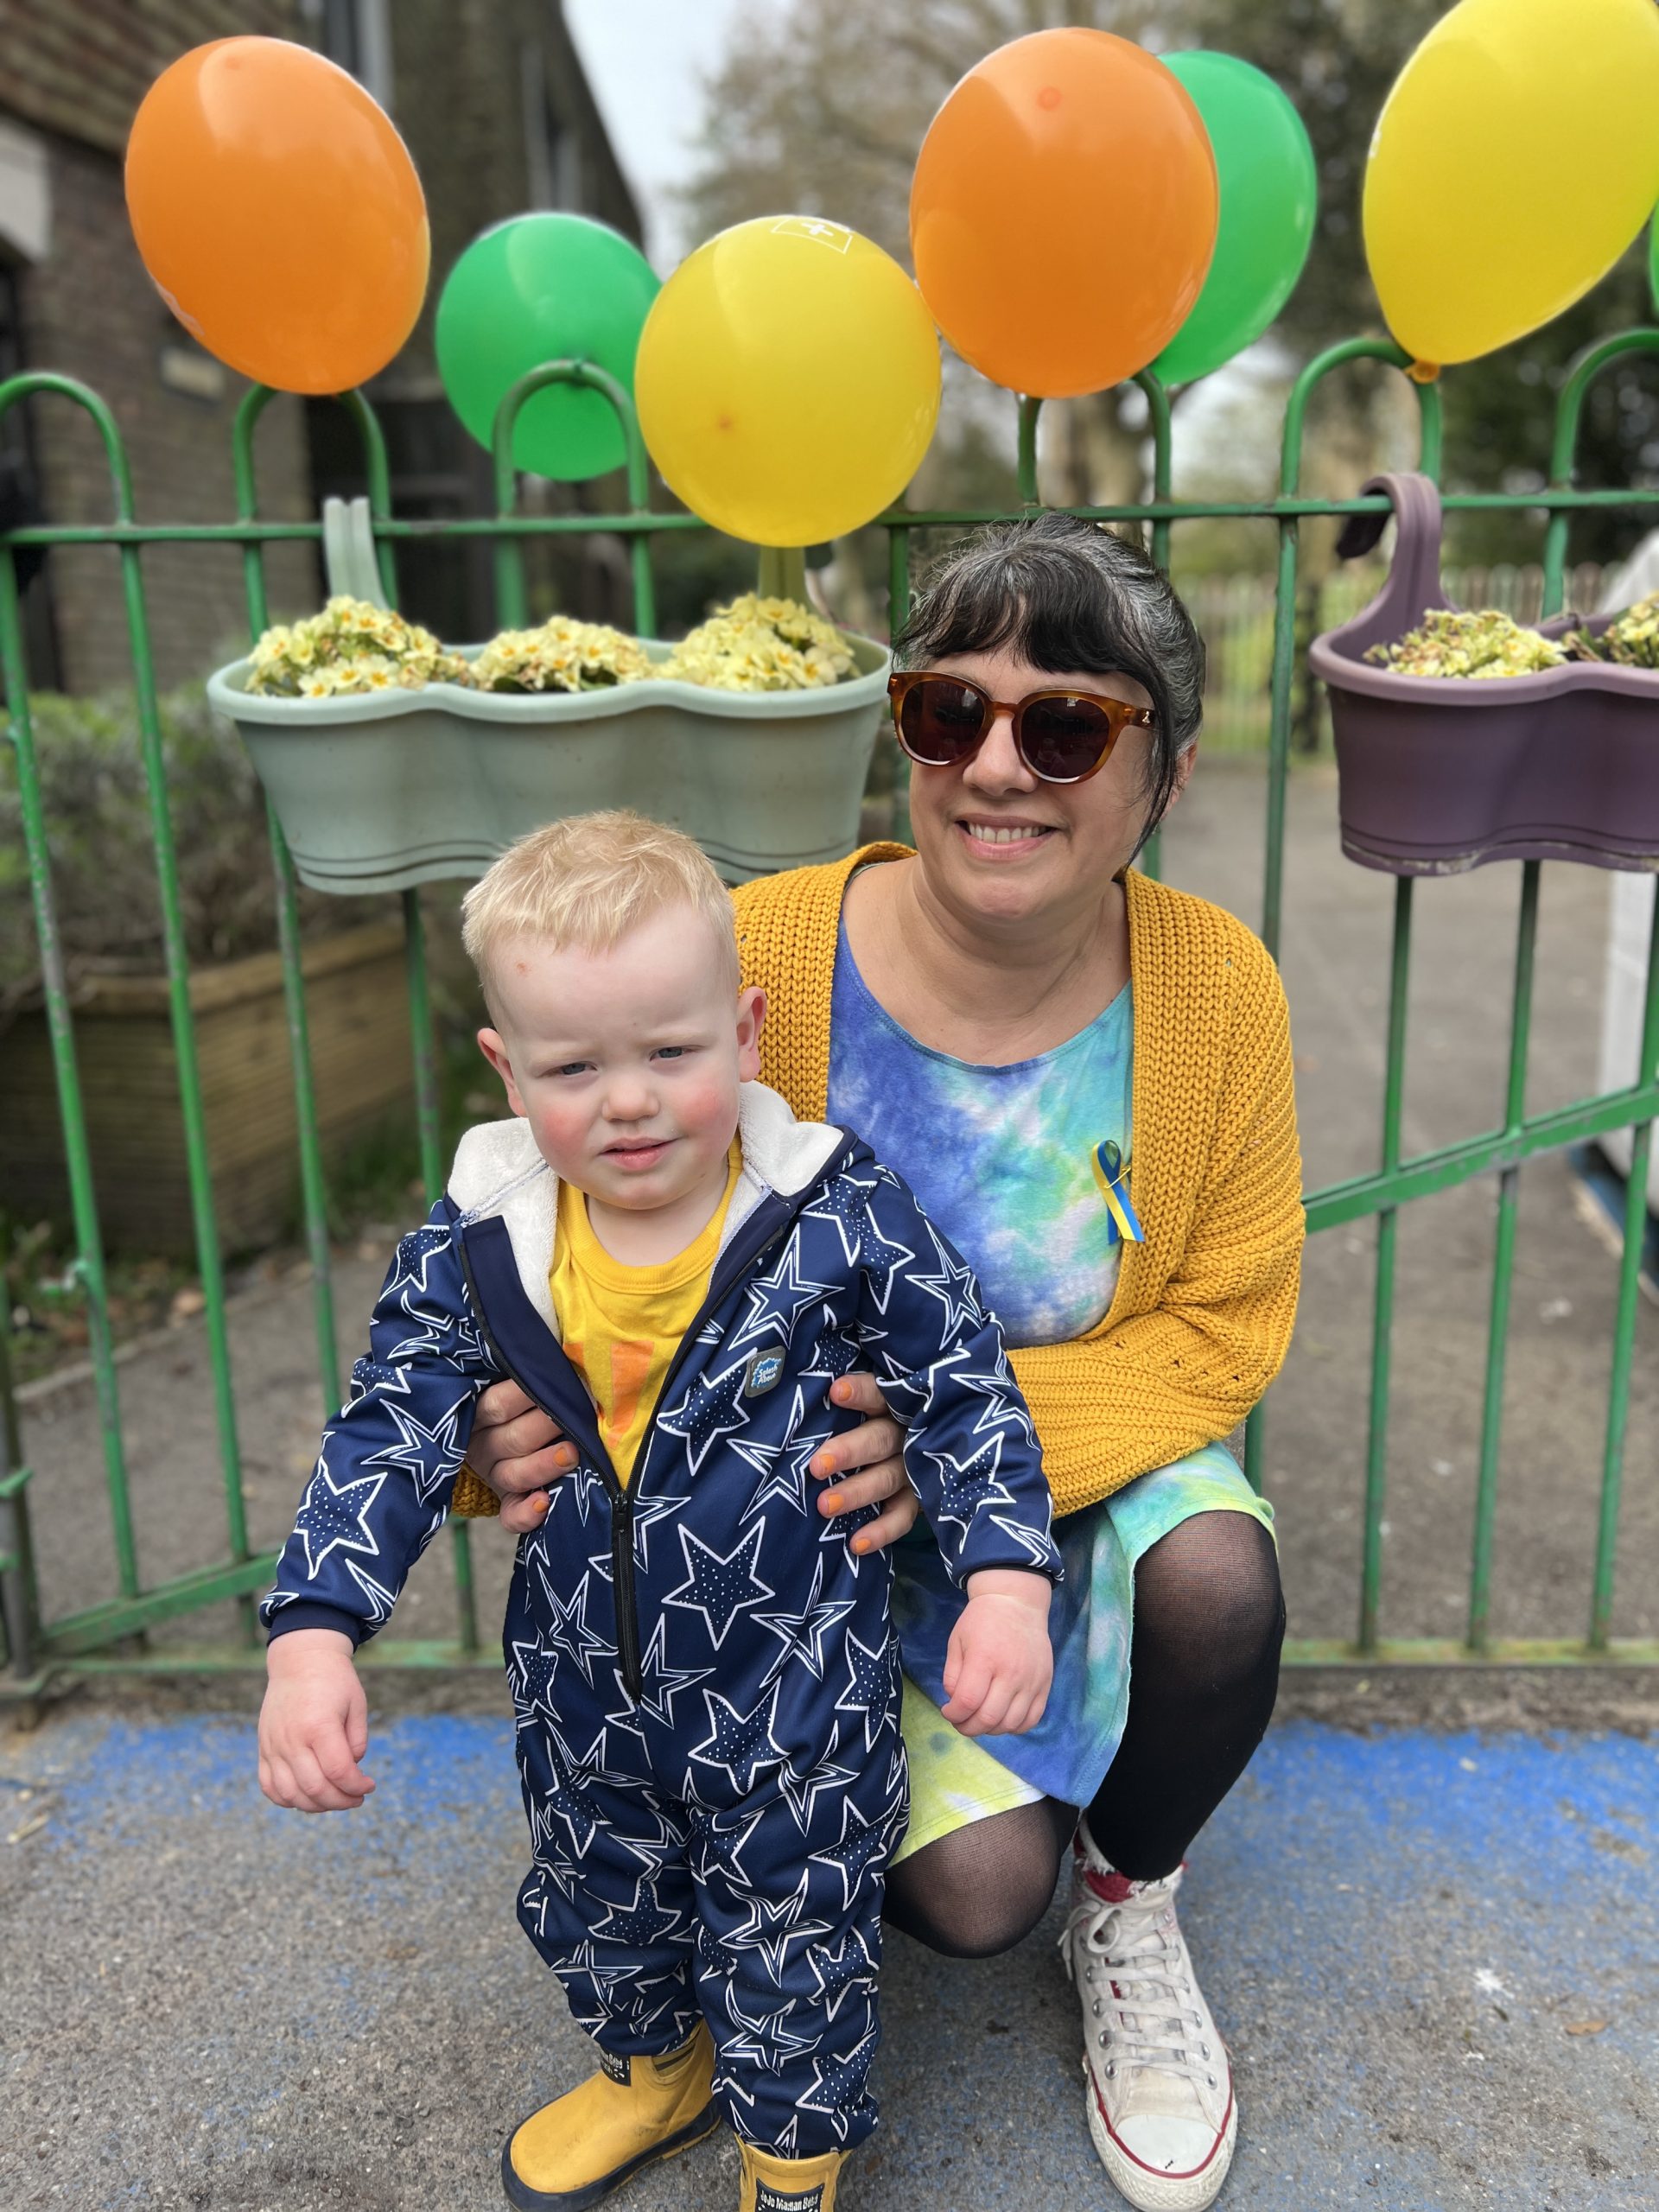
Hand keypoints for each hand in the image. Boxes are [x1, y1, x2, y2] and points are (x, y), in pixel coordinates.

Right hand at [258, 1628, 375, 1811]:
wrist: (300, 1660)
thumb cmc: (334, 1680)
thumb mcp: (357, 1704)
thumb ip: (356, 1741)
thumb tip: (351, 1771)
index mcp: (319, 1725)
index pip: (339, 1772)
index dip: (357, 1786)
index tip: (369, 1786)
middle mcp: (292, 1739)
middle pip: (315, 1789)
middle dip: (341, 1801)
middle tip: (356, 1798)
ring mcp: (273, 1746)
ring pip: (290, 1794)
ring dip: (316, 1806)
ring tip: (334, 1798)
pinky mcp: (263, 1748)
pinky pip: (269, 1786)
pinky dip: (288, 1799)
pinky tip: (307, 1796)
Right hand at [468, 1378, 579, 1535]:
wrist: (501, 1430)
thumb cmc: (521, 1395)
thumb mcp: (508, 1377)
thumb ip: (524, 1366)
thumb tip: (557, 1347)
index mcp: (477, 1412)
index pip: (496, 1404)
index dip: (523, 1394)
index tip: (551, 1380)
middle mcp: (481, 1446)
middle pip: (511, 1439)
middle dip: (544, 1426)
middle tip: (573, 1413)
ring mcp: (494, 1476)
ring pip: (514, 1475)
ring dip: (543, 1465)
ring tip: (571, 1454)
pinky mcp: (507, 1502)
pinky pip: (511, 1516)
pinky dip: (526, 1514)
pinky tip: (544, 1503)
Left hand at [809, 1373, 917, 1556]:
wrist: (916, 1450)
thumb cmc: (867, 1422)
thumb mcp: (861, 1409)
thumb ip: (836, 1406)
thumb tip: (783, 1402)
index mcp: (891, 1404)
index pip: (879, 1393)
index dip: (861, 1392)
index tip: (835, 1393)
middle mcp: (906, 1433)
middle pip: (881, 1439)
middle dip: (850, 1452)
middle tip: (817, 1466)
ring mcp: (914, 1467)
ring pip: (888, 1478)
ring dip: (857, 1492)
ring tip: (824, 1506)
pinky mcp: (918, 1497)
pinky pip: (903, 1517)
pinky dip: (882, 1531)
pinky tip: (856, 1543)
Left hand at [940, 1570, 1053, 1737]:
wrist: (1017, 1603)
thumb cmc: (982, 1621)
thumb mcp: (957, 1641)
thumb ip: (953, 1676)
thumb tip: (956, 1704)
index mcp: (984, 1659)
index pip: (967, 1703)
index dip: (953, 1715)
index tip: (948, 1712)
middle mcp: (1011, 1673)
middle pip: (989, 1719)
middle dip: (969, 1728)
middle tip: (961, 1722)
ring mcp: (1031, 1681)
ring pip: (1010, 1724)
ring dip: (991, 1730)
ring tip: (981, 1719)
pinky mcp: (1045, 1685)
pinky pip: (1032, 1719)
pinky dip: (1015, 1727)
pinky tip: (1003, 1718)